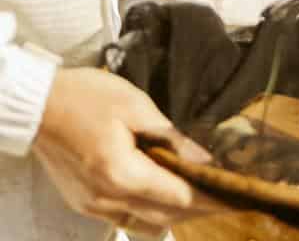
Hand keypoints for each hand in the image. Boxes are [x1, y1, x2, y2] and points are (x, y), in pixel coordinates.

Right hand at [33, 67, 213, 235]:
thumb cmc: (89, 97)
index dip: (208, 199)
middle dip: (196, 210)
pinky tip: (162, 196)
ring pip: (143, 224)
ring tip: (199, 196)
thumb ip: (171, 137)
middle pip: (162, 217)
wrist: (41, 106)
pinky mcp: (84, 203)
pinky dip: (148, 213)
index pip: (176, 197)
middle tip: (225, 199)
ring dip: (172, 215)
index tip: (235, 197)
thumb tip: (204, 160)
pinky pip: (123, 219)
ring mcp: (92, 206)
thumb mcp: (137, 107)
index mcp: (122, 174)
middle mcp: (107, 199)